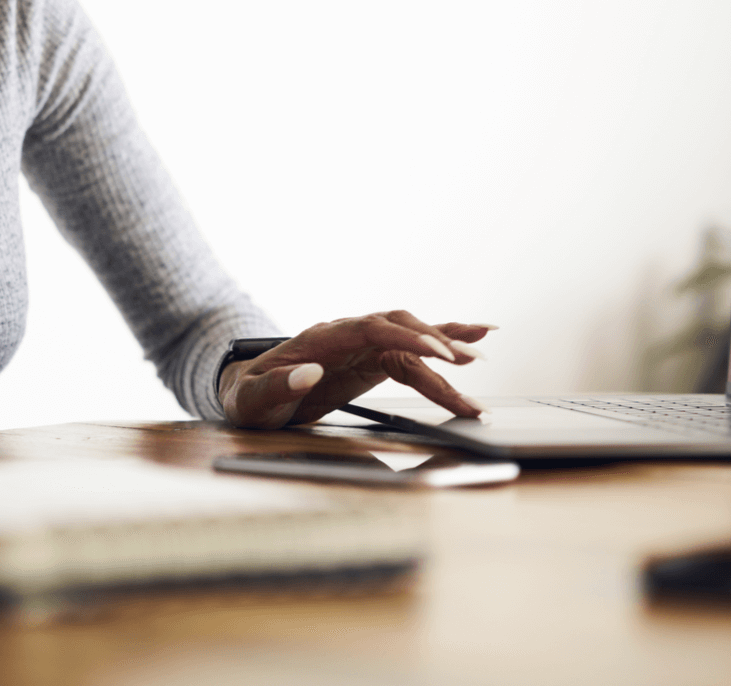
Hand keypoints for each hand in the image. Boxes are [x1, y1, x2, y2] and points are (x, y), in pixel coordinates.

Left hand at [219, 310, 495, 429]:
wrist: (248, 393)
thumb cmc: (248, 397)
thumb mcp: (251, 400)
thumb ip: (277, 387)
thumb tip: (308, 374)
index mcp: (320, 339)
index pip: (371, 329)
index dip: (406, 339)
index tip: (438, 354)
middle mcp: (346, 334)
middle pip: (399, 329)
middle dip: (434, 344)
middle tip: (469, 366)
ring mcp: (361, 344)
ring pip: (411, 339)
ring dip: (446, 348)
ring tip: (482, 356)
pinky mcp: (371, 359)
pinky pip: (411, 350)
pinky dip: (443, 345)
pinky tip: (474, 344)